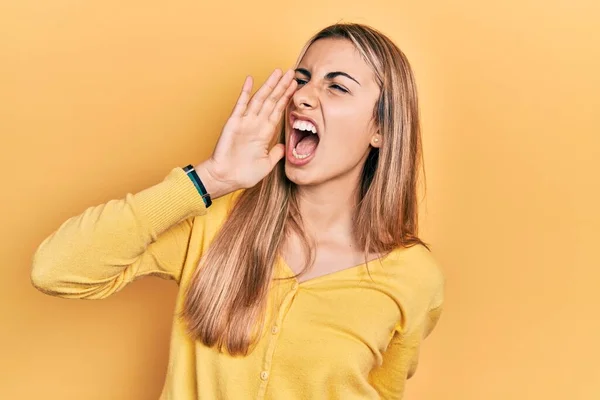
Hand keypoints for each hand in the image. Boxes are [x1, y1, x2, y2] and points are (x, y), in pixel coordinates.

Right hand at [198, 69, 296, 197]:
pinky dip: (245, 91)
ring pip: (260, 99)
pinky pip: (240, 104)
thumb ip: (276, 154)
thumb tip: (284, 147)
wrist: (225, 179)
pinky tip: (250, 79)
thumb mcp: (266, 165)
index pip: (278, 110)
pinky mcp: (233, 122)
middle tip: (292, 72)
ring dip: (269, 85)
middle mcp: (256, 124)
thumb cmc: (243, 174)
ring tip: (278, 72)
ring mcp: (245, 122)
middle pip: (272, 100)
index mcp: (264, 133)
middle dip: (282, 86)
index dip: (286, 97)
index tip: (295, 86)